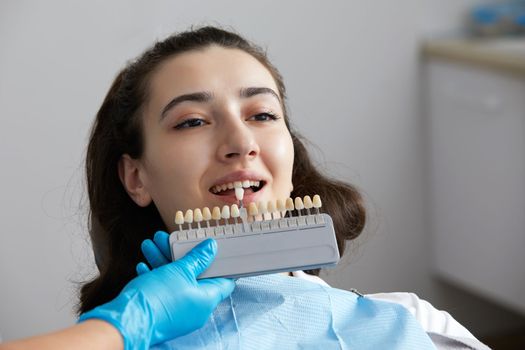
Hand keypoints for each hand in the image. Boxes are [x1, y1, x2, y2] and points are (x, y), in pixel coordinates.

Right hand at [79, 238, 234, 349]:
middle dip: (181, 254)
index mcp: (207, 299)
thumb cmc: (157, 297)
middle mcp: (196, 309)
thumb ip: (197, 258)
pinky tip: (143, 265)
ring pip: (175, 280)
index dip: (222, 262)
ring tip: (150, 243)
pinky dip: (155, 276)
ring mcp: (178, 312)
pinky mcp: (162, 313)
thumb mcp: (180, 270)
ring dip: (163, 260)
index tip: (214, 248)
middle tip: (171, 238)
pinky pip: (163, 291)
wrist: (126, 322)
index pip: (225, 280)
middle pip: (195, 275)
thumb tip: (211, 248)